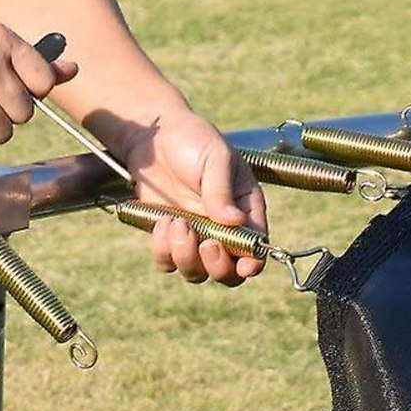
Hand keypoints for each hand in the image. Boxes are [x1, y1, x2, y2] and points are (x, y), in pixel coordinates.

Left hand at [119, 108, 266, 286]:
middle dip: (217, 266)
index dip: (252, 263)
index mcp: (246, 210)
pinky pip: (167, 262)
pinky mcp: (169, 238)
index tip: (242, 265)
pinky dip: (163, 250)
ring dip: (186, 257)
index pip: (256, 247)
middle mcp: (224, 230)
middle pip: (228, 273)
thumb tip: (234, 222)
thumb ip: (222, 190)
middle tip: (205, 243)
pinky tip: (162, 221)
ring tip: (176, 222)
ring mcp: (196, 236)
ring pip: (196, 272)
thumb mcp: (215, 156)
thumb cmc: (194, 140)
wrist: (154, 137)